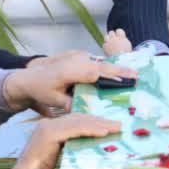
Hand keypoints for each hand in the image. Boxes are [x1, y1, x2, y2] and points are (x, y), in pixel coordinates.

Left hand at [2, 51, 138, 115]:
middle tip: (137, 76)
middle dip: (120, 70)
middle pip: (103, 65)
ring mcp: (79, 56)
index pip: (97, 72)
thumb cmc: (43, 89)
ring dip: (115, 70)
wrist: (30, 76)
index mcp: (72, 70)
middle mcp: (77, 59)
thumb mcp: (56, 100)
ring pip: (101, 63)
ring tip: (132, 76)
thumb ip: (72, 105)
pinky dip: (106, 69)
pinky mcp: (80, 56)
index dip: (113, 75)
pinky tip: (118, 76)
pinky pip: (96, 62)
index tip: (129, 78)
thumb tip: (88, 113)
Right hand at [4, 113, 120, 168]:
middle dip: (100, 121)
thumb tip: (88, 145)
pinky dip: (91, 130)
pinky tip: (103, 133)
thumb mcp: (60, 154)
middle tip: (118, 125)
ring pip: (79, 122)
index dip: (94, 122)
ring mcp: (49, 127)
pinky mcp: (50, 133)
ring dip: (99, 125)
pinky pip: (75, 129)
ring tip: (115, 128)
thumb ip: (70, 146)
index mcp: (50, 127)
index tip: (109, 126)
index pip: (75, 121)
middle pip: (79, 118)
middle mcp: (49, 123)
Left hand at [102, 28, 133, 56]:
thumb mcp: (128, 47)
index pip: (119, 30)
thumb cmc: (126, 55)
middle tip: (113, 40)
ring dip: (107, 39)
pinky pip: (104, 44)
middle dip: (112, 36)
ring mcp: (109, 42)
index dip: (118, 33)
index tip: (119, 36)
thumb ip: (124, 42)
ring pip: (106, 36)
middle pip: (111, 32)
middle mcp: (115, 38)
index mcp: (122, 37)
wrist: (120, 61)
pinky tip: (107, 50)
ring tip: (109, 44)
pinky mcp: (105, 47)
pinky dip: (105, 47)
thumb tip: (123, 40)